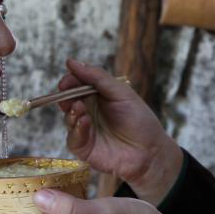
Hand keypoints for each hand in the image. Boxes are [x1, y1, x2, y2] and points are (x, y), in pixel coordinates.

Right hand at [57, 59, 182, 202]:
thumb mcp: (121, 93)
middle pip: (68, 100)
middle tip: (67, 94)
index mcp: (97, 96)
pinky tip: (84, 123)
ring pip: (68, 117)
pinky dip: (76, 129)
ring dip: (72, 112)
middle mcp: (89, 111)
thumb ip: (97, 77)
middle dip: (65, 96)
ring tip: (80, 109)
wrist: (149, 151)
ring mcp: (85, 130)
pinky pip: (72, 138)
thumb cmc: (139, 120)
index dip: (70, 81)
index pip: (77, 84)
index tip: (66, 81)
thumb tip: (71, 62)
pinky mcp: (84, 147)